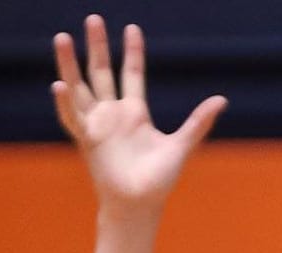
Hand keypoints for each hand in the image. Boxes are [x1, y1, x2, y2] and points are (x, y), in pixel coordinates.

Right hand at [51, 16, 225, 216]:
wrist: (141, 205)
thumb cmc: (160, 179)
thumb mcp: (182, 144)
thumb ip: (199, 121)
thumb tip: (222, 99)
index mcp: (135, 113)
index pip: (131, 73)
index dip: (132, 52)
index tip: (132, 28)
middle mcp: (112, 114)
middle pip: (101, 72)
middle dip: (96, 46)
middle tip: (93, 19)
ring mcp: (97, 125)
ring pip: (79, 87)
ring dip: (69, 65)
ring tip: (61, 38)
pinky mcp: (87, 140)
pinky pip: (72, 118)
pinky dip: (65, 103)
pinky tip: (59, 85)